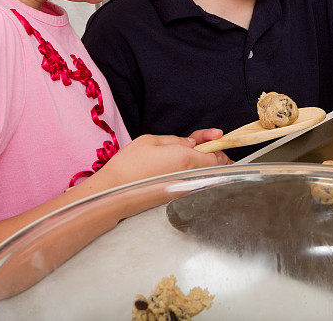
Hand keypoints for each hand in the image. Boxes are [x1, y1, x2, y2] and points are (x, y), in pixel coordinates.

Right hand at [101, 132, 230, 185]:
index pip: (214, 154)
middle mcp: (188, 175)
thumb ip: (175, 140)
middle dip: (213, 152)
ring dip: (203, 162)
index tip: (217, 134)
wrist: (115, 192)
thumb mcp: (151, 140)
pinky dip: (193, 172)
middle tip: (205, 143)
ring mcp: (183, 188)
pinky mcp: (176, 197)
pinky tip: (181, 165)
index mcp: (185, 158)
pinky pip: (192, 181)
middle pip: (212, 165)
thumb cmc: (129, 164)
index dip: (216, 143)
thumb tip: (190, 143)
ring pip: (203, 174)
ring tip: (194, 152)